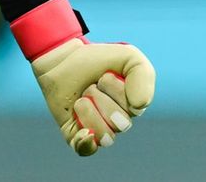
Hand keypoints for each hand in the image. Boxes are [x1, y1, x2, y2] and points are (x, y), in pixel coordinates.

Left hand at [12, 0, 155, 155]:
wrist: (62, 59)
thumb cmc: (96, 59)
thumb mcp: (127, 56)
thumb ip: (143, 75)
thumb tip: (138, 107)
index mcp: (133, 104)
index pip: (133, 108)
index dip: (115, 89)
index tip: (105, 74)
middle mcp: (118, 121)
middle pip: (120, 123)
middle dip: (101, 98)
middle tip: (91, 84)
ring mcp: (98, 129)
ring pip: (105, 137)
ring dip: (89, 111)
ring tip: (81, 98)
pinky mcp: (77, 136)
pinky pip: (86, 150)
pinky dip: (86, 143)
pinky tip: (83, 131)